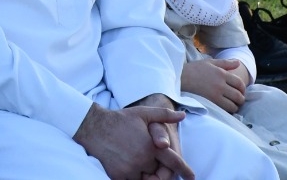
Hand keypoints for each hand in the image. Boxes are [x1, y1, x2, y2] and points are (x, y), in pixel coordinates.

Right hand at [73, 101, 190, 179]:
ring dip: (147, 175)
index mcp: (151, 145)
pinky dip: (134, 178)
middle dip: (159, 170)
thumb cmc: (121, 119)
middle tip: (154, 164)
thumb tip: (183, 115)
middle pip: (159, 173)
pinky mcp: (119, 175)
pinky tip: (131, 168)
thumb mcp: (143, 113)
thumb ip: (164, 115)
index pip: (173, 162)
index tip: (191, 177)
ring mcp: (130, 169)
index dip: (184, 170)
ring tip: (141, 165)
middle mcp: (142, 159)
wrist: (95, 127)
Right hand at [181, 58, 246, 114]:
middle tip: (237, 100)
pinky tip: (223, 108)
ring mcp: (215, 95)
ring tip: (231, 105)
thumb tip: (238, 62)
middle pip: (238, 96)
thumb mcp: (209, 63)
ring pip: (233, 106)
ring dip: (234, 107)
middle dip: (240, 99)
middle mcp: (220, 85)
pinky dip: (227, 111)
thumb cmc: (194, 69)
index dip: (243, 89)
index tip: (240, 91)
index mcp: (221, 74)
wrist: (179, 78)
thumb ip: (225, 63)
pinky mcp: (209, 104)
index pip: (240, 84)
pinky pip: (224, 111)